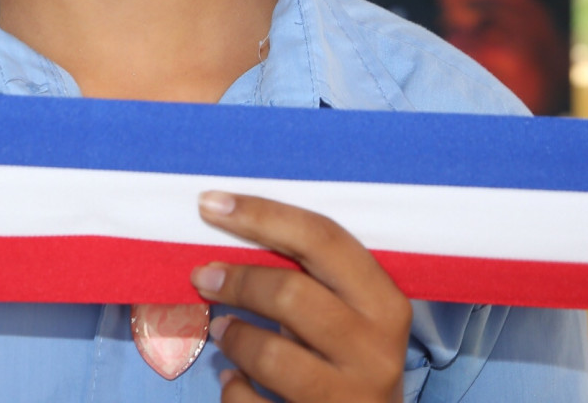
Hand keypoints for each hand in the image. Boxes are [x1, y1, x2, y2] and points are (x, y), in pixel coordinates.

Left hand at [191, 192, 409, 402]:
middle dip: (238, 281)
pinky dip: (233, 389)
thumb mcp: (351, 316)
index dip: (262, 215)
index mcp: (384, 304)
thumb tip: (232, 228)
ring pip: (270, 355)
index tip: (211, 203)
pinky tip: (235, 379)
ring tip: (224, 331)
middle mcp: (376, 351)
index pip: (322, 240)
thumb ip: (312, 279)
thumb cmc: (351, 361)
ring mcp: (350, 397)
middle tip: (203, 276)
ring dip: (234, 338)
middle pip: (291, 294)